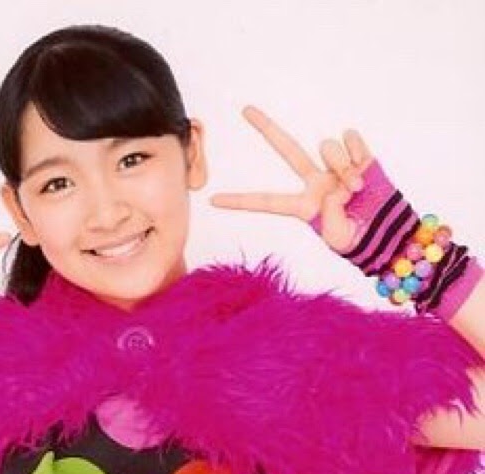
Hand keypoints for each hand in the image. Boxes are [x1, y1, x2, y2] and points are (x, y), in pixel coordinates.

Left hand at [209, 105, 374, 254]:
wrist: (385, 229)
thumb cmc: (357, 239)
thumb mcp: (337, 237)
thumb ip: (330, 216)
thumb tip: (336, 189)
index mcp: (303, 204)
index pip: (266, 201)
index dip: (240, 201)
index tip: (213, 200)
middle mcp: (315, 181)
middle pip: (286, 149)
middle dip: (266, 128)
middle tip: (245, 109)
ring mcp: (335, 166)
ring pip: (327, 146)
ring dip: (343, 165)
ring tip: (356, 188)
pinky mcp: (357, 155)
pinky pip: (349, 137)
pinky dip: (358, 152)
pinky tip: (365, 166)